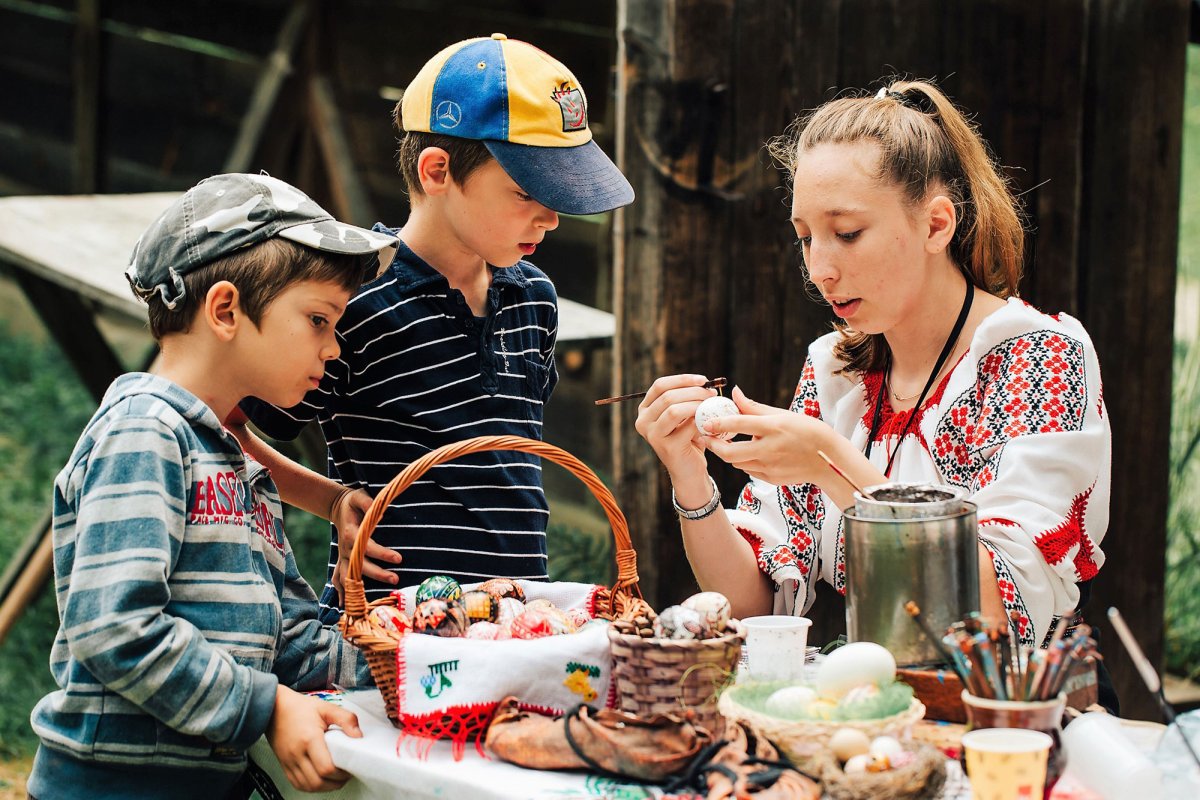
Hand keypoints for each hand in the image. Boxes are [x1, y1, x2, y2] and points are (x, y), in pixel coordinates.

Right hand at [266, 686, 361, 792]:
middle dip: (336, 782)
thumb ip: (346, 719)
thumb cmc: (300, 708)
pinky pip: (298, 785)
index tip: (350, 766)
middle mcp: (297, 754)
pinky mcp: (284, 766)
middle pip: (318, 782)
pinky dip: (312, 786)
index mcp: (309, 739)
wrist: (275, 708)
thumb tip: (359, 736)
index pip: (326, 768)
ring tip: (336, 777)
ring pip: (309, 786)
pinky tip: (321, 779)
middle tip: (346, 773)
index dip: (341, 773)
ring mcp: (289, 762)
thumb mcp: (326, 707)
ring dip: (325, 787)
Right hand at [331, 488, 400, 604]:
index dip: (382, 554)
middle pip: (359, 567)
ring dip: (358, 589)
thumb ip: (368, 503)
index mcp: (351, 535)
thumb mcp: (359, 496)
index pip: (367, 547)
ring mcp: (342, 557)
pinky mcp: (342, 561)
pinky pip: (339, 579)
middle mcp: (345, 549)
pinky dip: (341, 592)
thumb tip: (380, 512)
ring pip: (347, 577)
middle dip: (377, 574)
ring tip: (370, 600)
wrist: (339, 508)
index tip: (399, 558)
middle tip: (396, 579)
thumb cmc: (353, 503)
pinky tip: (345, 605)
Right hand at [634, 374, 720, 482]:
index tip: (703, 380)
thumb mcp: (684, 414)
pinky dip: (701, 421)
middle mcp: (643, 422)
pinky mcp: (666, 448)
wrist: (690, 470)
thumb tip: (704, 382)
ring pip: (674, 410)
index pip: (660, 385)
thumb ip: (686, 398)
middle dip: (694, 392)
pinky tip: (710, 423)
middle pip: (667, 396)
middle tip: (712, 394)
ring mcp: (653, 436)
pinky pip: (687, 426)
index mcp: (645, 410)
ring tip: (711, 406)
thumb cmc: (688, 438)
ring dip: (697, 404)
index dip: (682, 379)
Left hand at [701, 386, 836, 486]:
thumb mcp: (781, 415)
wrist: (827, 458)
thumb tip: (734, 392)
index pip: (739, 424)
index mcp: (773, 427)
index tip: (706, 422)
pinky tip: (749, 453)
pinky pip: (748, 470)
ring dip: (728, 453)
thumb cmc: (805, 430)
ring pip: (736, 462)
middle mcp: (769, 448)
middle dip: (714, 445)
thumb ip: (753, 407)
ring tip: (728, 443)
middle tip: (707, 438)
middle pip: (730, 452)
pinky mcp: (771, 478)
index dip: (718, 423)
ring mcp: (770, 466)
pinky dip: (744, 461)